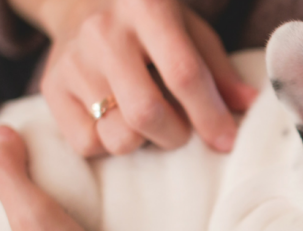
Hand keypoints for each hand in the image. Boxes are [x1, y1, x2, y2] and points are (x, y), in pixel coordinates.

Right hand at [31, 0, 256, 155]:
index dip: (210, 115)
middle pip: (146, 113)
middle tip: (182, 129)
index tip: (227, 141)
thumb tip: (252, 106)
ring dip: (143, 142)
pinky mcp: (51, 87)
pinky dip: (109, 143)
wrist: (78, 0)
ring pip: (117, 135)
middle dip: (176, 135)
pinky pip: (86, 144)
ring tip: (148, 121)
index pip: (183, 74)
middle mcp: (104, 33)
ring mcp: (72, 61)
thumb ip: (218, 70)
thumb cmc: (149, 20)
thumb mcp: (189, 30)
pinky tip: (116, 120)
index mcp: (148, 9)